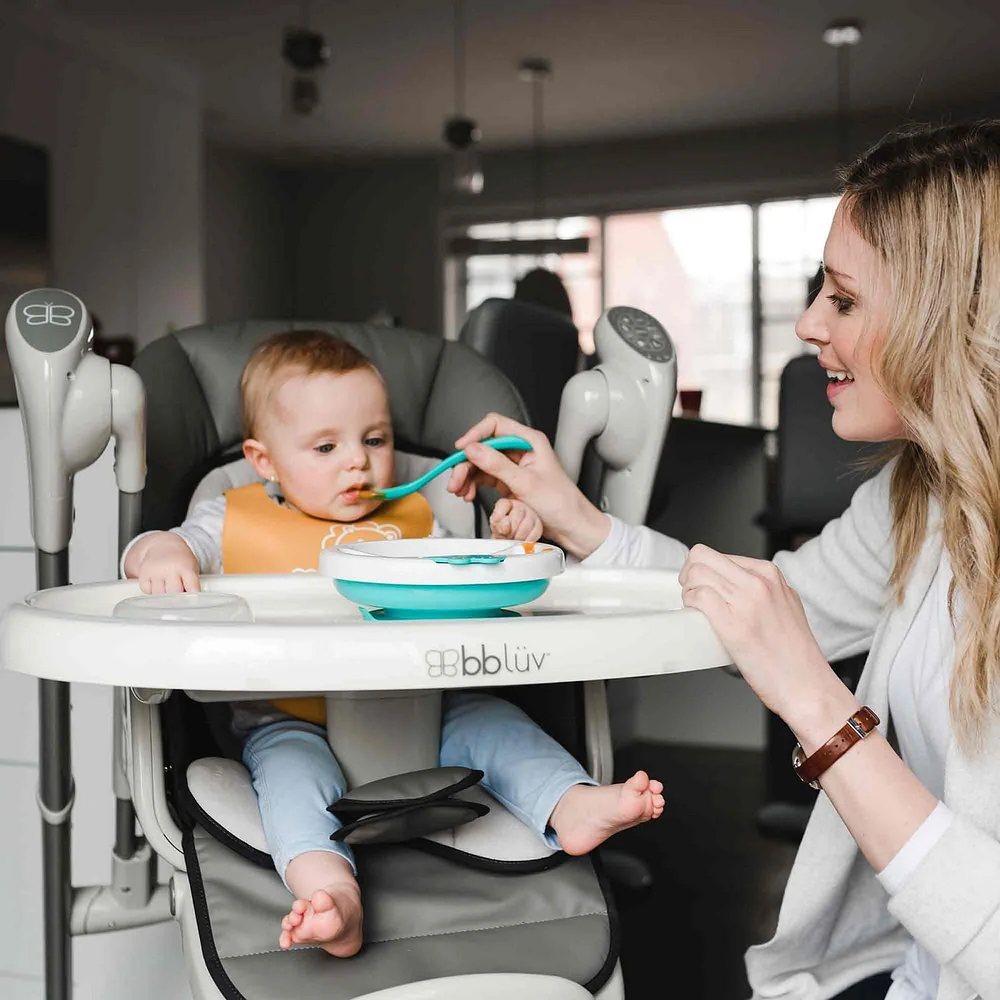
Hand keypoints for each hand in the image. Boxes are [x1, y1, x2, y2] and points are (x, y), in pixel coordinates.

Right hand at [126, 532, 200, 594]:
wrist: (163, 545)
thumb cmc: (180, 560)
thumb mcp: (191, 567)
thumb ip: (192, 583)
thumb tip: (189, 600)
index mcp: (186, 567)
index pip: (192, 587)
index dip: (193, 596)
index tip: (192, 601)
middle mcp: (170, 569)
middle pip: (174, 593)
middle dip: (177, 597)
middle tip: (178, 593)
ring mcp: (156, 571)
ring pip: (159, 595)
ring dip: (163, 596)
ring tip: (168, 587)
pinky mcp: (144, 574)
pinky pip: (147, 591)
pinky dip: (151, 592)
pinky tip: (157, 585)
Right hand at [449, 413, 609, 559]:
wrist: (571, 526)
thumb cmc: (561, 503)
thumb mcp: (526, 483)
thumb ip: (497, 465)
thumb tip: (473, 449)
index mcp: (529, 441)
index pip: (495, 426)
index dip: (475, 435)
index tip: (462, 449)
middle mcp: (520, 450)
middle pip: (483, 446)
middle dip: (466, 463)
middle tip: (456, 480)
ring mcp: (513, 466)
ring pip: (480, 463)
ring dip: (467, 476)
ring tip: (459, 491)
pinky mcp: (508, 482)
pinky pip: (484, 478)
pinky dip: (473, 485)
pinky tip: (469, 494)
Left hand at [679, 544, 857, 747]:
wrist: (807, 685)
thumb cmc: (796, 655)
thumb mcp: (786, 604)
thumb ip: (762, 589)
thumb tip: (733, 585)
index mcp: (769, 574)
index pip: (717, 554)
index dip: (701, 571)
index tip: (701, 587)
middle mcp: (758, 582)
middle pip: (701, 557)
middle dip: (688, 575)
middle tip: (691, 595)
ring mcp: (746, 601)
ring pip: (696, 574)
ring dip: (687, 591)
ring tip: (695, 609)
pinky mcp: (734, 624)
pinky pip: (698, 597)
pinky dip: (689, 605)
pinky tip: (697, 618)